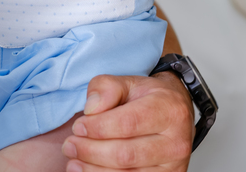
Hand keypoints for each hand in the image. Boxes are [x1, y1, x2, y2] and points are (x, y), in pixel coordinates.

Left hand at [61, 74, 193, 171]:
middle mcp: (176, 142)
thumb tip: (91, 109)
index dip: (98, 127)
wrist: (175, 114)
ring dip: (94, 171)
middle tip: (69, 146)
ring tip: (74, 162)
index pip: (128, 123)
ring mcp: (173, 166)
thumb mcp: (128, 82)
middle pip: (126, 155)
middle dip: (91, 151)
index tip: (78, 126)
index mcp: (169, 111)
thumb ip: (107, 88)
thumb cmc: (149, 98)